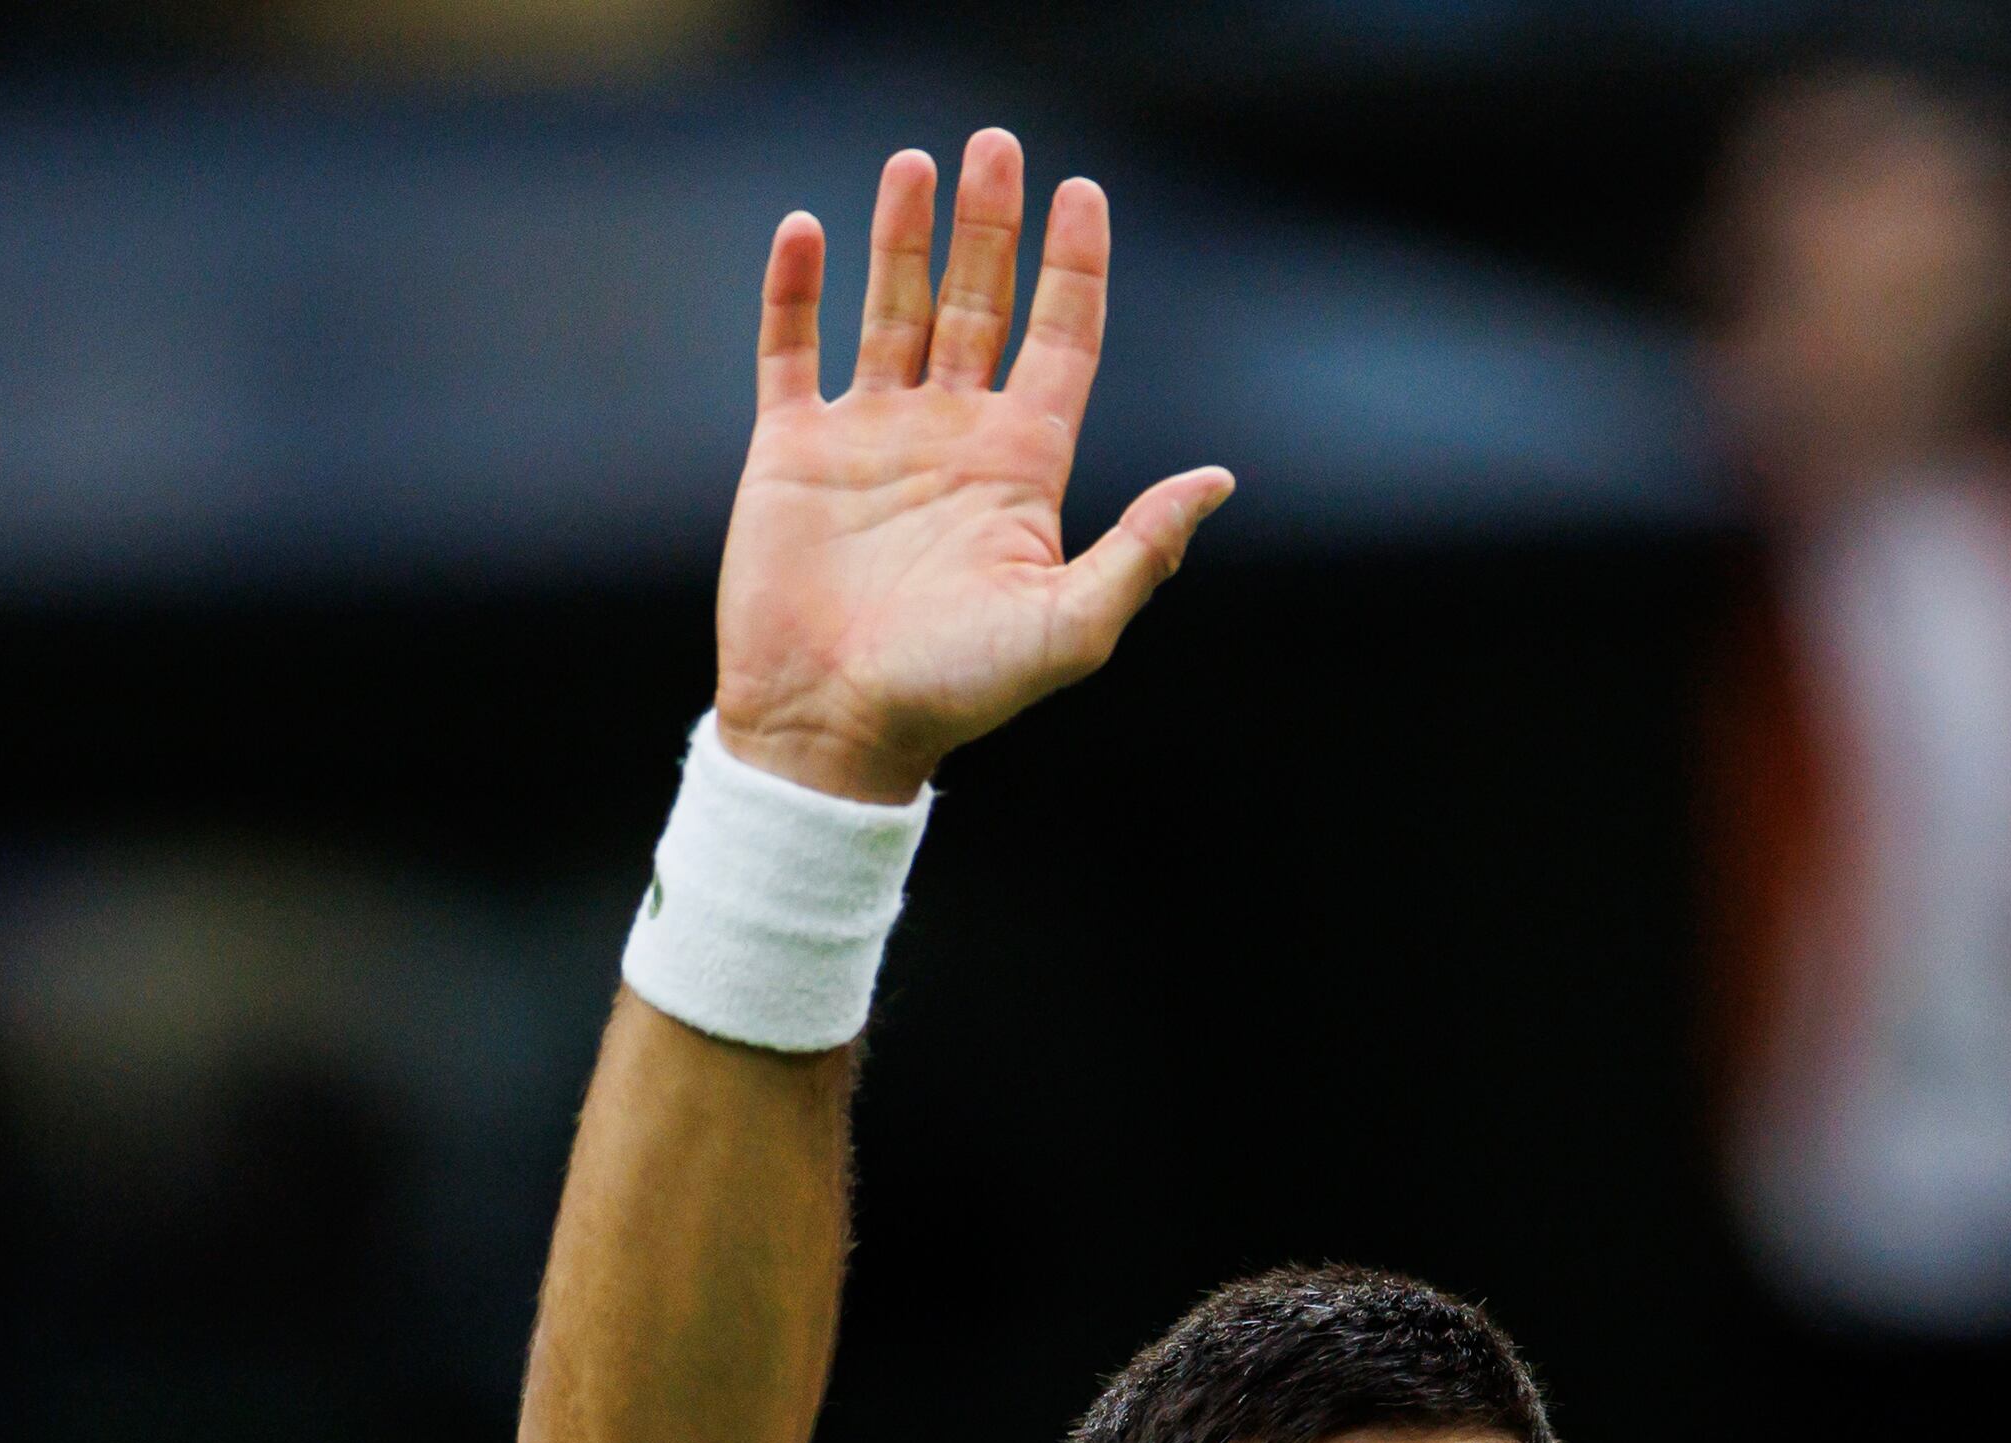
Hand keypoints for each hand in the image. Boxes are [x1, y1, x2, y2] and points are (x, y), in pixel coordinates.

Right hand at [713, 130, 1234, 805]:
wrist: (836, 729)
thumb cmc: (958, 690)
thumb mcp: (1071, 625)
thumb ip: (1143, 550)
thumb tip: (1218, 480)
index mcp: (1021, 466)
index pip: (1061, 340)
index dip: (1074, 267)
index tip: (1084, 192)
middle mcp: (951, 437)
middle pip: (980, 303)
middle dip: (990, 226)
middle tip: (997, 144)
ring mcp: (870, 438)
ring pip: (892, 310)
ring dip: (902, 237)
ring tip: (913, 162)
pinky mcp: (792, 452)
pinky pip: (792, 351)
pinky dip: (796, 290)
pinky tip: (810, 226)